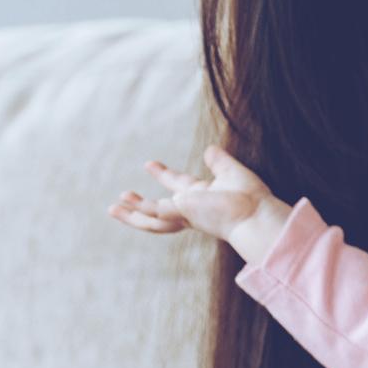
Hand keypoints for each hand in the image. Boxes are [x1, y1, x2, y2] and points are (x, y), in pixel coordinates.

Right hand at [109, 144, 275, 242]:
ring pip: (152, 218)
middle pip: (160, 207)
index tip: (149, 164)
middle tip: (123, 195)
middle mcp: (191, 208)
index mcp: (203, 197)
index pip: (179, 185)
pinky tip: (126, 205)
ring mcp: (185, 213)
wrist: (255, 214)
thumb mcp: (231, 172)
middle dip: (141, 203)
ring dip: (133, 214)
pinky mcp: (182, 213)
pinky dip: (141, 210)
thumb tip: (210, 149)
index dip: (164, 176)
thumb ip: (219, 162)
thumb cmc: (250, 198)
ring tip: (112, 208)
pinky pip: (156, 212)